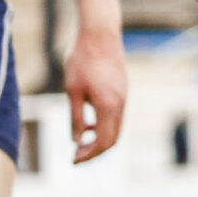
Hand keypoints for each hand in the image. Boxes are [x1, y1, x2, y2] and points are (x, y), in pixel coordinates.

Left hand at [63, 23, 127, 162]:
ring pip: (116, 128)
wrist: (100, 35)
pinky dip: (104, 127)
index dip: (89, 155)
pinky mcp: (122, 90)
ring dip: (100, 139)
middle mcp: (121, 103)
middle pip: (113, 138)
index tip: (73, 160)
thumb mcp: (73, 91)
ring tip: (80, 143)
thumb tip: (77, 141)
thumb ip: (76, 118)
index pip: (104, 141)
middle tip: (75, 156)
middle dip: (95, 151)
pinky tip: (88, 125)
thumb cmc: (82, 61)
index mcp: (109, 105)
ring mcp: (124, 96)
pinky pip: (116, 116)